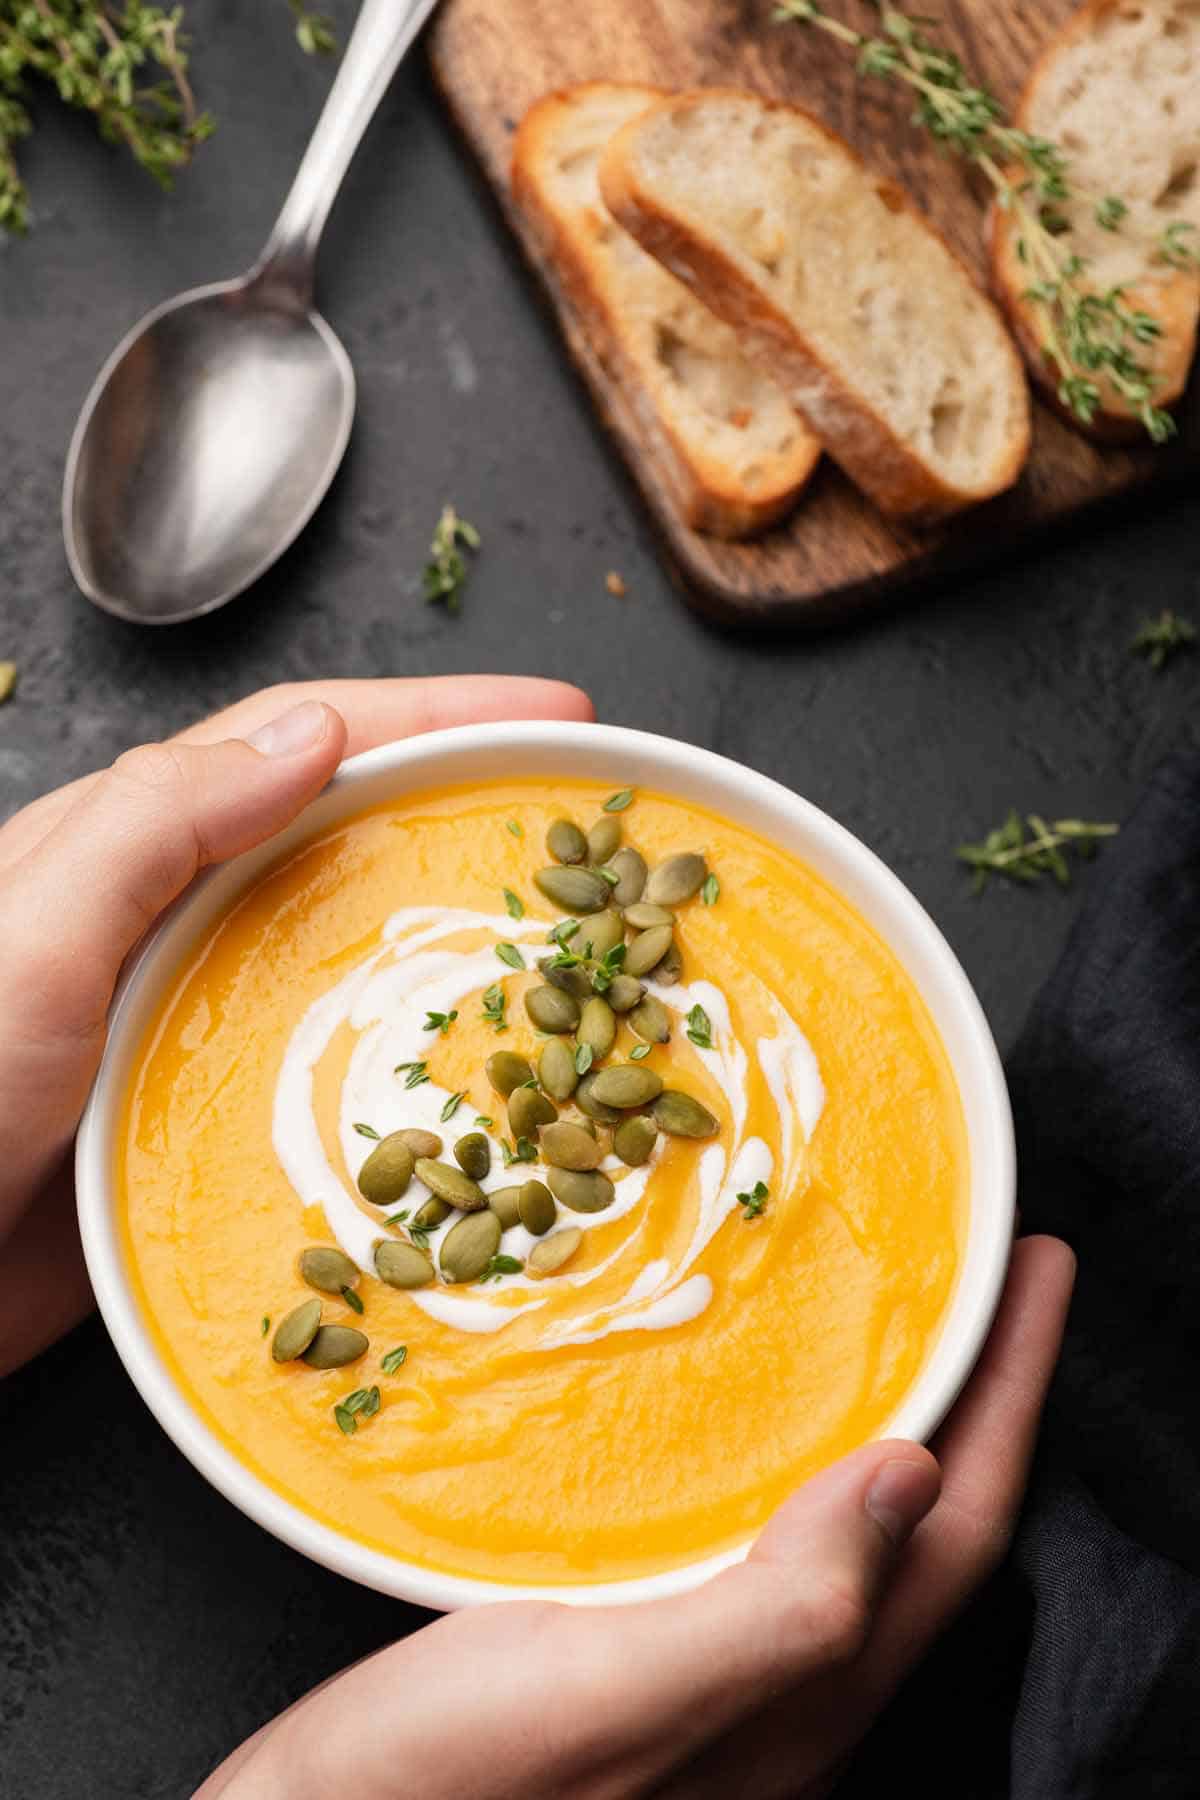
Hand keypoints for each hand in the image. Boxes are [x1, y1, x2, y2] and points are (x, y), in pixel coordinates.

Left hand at [0, 676, 593, 1378]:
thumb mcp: (33, 934)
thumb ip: (158, 826)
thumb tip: (310, 738)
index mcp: (134, 845)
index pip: (307, 743)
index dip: (436, 713)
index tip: (553, 708)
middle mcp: (177, 918)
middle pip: (351, 831)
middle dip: (473, 806)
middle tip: (589, 828)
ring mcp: (201, 1020)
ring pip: (357, 949)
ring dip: (460, 932)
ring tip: (569, 945)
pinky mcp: (214, 1117)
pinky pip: (340, 1067)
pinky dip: (419, 1059)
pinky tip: (483, 1086)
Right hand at [199, 1234, 1073, 1799]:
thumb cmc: (443, 1784)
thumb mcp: (609, 1691)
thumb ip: (771, 1607)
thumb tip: (905, 1476)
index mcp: (800, 1698)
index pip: (957, 1527)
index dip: (1013, 1392)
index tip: (1040, 1270)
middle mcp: (782, 1691)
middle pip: (923, 1525)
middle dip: (974, 1391)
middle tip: (986, 1273)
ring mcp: (716, 1673)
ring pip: (850, 1521)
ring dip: (894, 1408)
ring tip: (898, 1314)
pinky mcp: (647, 1649)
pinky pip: (772, 1528)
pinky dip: (797, 1443)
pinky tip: (755, 1404)